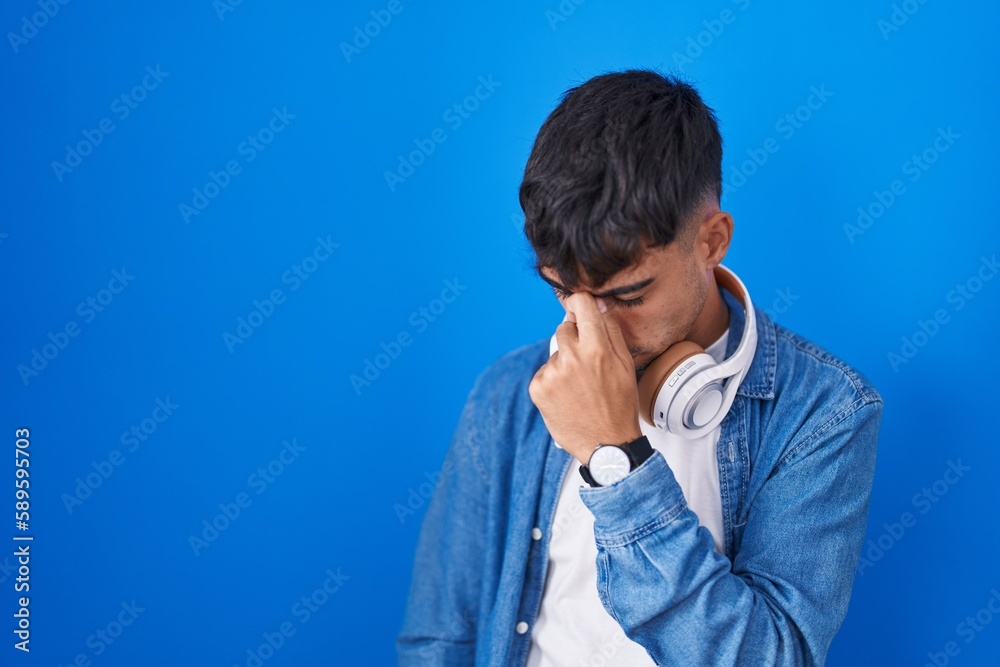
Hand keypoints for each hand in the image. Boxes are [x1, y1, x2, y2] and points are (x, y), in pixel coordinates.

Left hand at [528, 291, 643, 465]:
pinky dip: (553, 380)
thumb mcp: (625, 365)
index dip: (581, 303)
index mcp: (597, 348)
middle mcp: (572, 357)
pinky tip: (567, 396)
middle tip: (588, 365)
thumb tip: (598, 306)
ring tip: (579, 387)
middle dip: (575, 339)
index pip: (581, 305)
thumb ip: (611, 331)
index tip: (580, 306)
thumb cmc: (619, 404)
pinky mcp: (538, 388)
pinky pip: (544, 371)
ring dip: (564, 362)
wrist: (606, 445)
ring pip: (555, 352)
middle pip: (564, 327)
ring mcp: (552, 373)